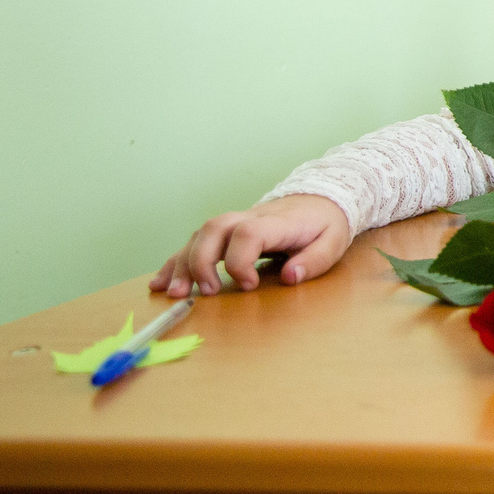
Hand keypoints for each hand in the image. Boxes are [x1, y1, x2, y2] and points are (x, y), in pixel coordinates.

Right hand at [151, 194, 352, 298]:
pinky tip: (160, 283)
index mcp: (277, 221)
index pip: (248, 233)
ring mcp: (235, 222)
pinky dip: (175, 262)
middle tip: (205, 292)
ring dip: (182, 264)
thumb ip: (314, 260)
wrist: (321, 199)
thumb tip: (289, 277)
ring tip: (174, 294)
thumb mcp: (333, 242)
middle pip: (214, 229)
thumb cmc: (325, 224)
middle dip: (201, 261)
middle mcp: (250, 217)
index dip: (241, 260)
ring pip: (199, 234)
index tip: (249, 285)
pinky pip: (194, 242)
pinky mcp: (226, 232)